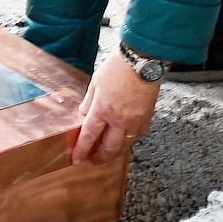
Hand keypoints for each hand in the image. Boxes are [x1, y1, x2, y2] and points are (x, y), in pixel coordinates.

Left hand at [71, 50, 159, 164]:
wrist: (142, 62)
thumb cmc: (118, 67)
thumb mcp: (96, 81)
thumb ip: (89, 100)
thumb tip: (84, 113)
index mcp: (102, 109)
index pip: (89, 136)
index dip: (82, 150)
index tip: (76, 159)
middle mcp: (119, 119)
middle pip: (108, 147)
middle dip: (99, 157)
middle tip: (93, 160)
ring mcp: (134, 121)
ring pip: (124, 146)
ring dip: (114, 153)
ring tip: (107, 154)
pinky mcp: (146, 119)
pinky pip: (136, 137)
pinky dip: (127, 142)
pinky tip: (123, 141)